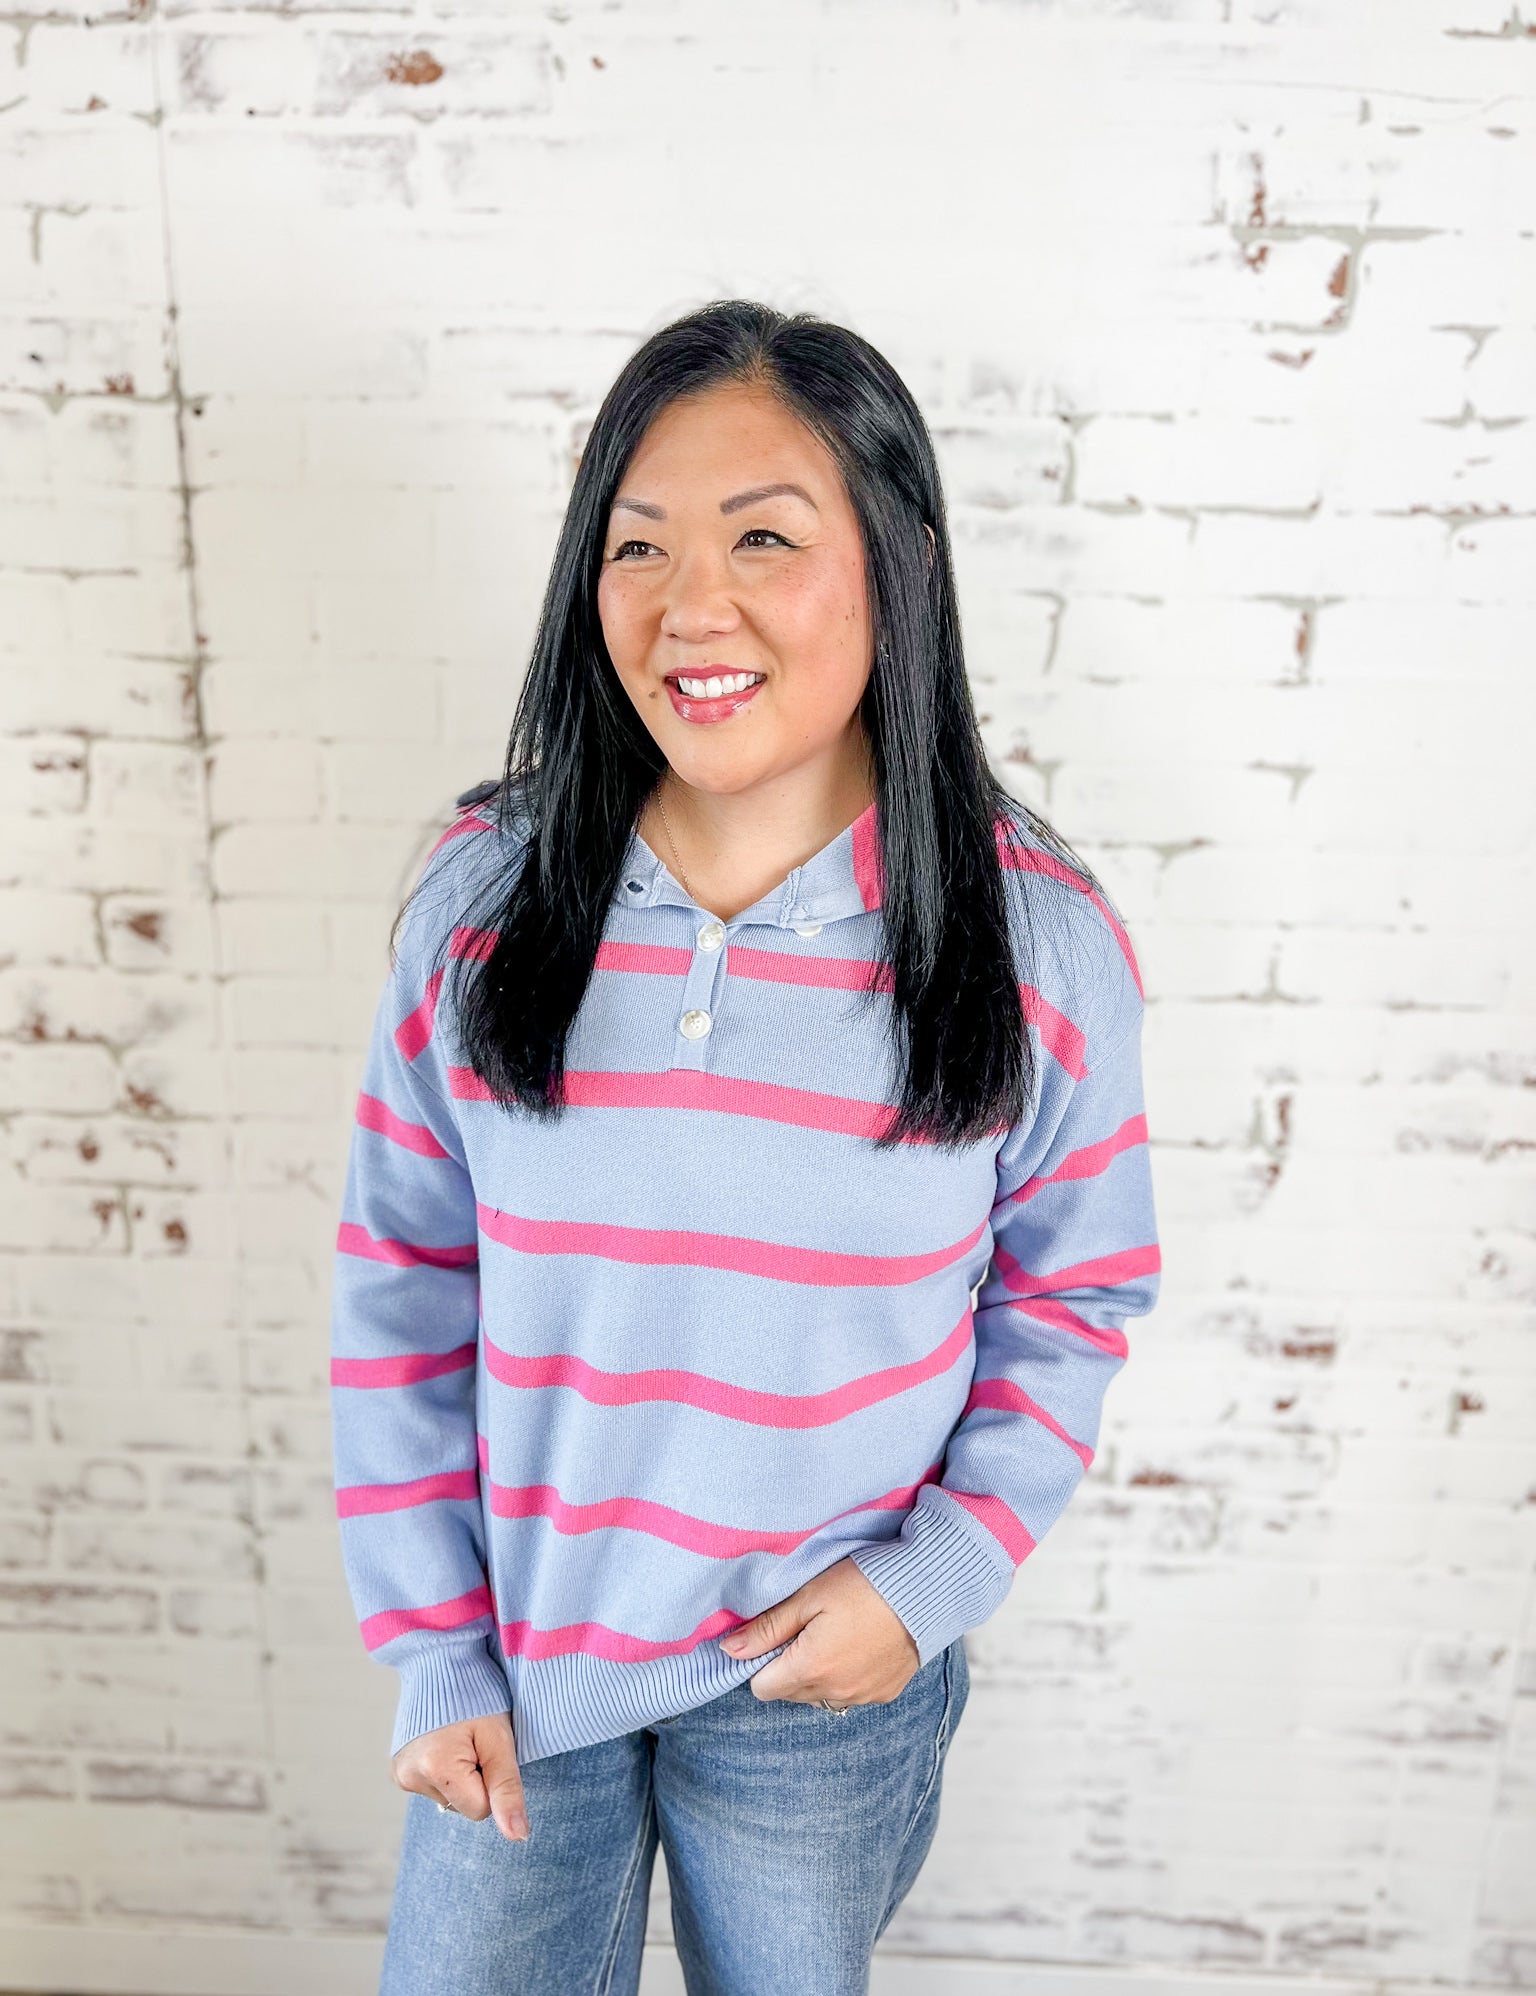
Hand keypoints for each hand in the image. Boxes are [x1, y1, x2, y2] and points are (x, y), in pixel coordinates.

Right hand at [391, 1709, 528, 1841]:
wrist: (442, 1662)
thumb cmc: (477, 1696)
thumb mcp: (499, 1741)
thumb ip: (508, 1790)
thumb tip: (519, 1837)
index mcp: (436, 1769)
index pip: (481, 1810)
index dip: (492, 1780)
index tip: (487, 1748)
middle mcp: (410, 1777)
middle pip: (464, 1807)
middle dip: (476, 1780)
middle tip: (474, 1740)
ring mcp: (400, 1776)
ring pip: (450, 1799)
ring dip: (461, 1775)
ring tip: (459, 1737)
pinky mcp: (398, 1771)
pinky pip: (435, 1788)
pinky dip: (446, 1772)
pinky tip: (445, 1743)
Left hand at [719, 1556, 920, 1706]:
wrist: (926, 1588)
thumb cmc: (865, 1584)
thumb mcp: (809, 1596)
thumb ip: (768, 1627)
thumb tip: (729, 1650)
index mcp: (811, 1668)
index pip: (762, 1688)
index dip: (762, 1661)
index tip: (777, 1635)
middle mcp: (836, 1692)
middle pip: (790, 1693)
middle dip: (788, 1665)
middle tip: (808, 1627)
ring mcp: (863, 1696)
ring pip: (820, 1696)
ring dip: (818, 1673)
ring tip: (836, 1633)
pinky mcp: (885, 1693)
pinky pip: (851, 1694)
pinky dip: (847, 1675)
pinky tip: (859, 1644)